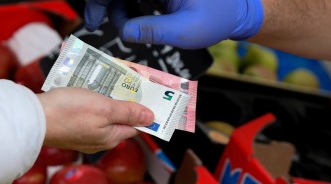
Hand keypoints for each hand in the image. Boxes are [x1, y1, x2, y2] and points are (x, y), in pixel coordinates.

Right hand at [38, 87, 153, 153]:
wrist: (32, 119)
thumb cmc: (68, 111)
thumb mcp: (104, 107)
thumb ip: (128, 112)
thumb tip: (151, 118)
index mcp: (111, 138)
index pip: (134, 125)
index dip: (140, 110)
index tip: (144, 95)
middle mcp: (98, 142)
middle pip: (117, 121)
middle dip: (121, 104)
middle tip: (122, 84)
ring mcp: (82, 137)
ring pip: (101, 118)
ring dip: (104, 103)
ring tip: (103, 85)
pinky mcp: (69, 130)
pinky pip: (85, 117)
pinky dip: (88, 105)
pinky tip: (83, 94)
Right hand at [84, 0, 263, 48]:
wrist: (237, 11)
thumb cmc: (219, 17)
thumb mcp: (186, 30)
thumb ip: (152, 30)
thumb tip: (123, 32)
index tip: (93, 17)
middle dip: (104, 2)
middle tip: (96, 21)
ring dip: (116, 5)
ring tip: (125, 27)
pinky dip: (126, 4)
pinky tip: (131, 20)